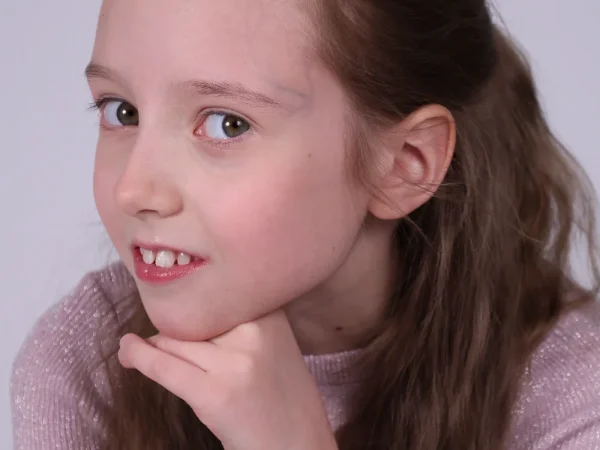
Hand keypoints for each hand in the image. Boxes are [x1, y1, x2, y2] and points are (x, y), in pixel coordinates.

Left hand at [118, 309, 337, 449]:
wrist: (300, 444)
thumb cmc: (284, 396)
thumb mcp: (275, 345)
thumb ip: (241, 324)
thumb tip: (185, 312)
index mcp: (271, 312)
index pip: (213, 297)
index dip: (188, 303)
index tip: (171, 304)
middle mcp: (254, 330)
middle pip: (192, 317)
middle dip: (168, 330)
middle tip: (148, 340)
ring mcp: (235, 362)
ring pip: (174, 339)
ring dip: (149, 344)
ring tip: (131, 348)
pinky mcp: (215, 393)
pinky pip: (164, 366)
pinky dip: (138, 357)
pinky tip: (126, 352)